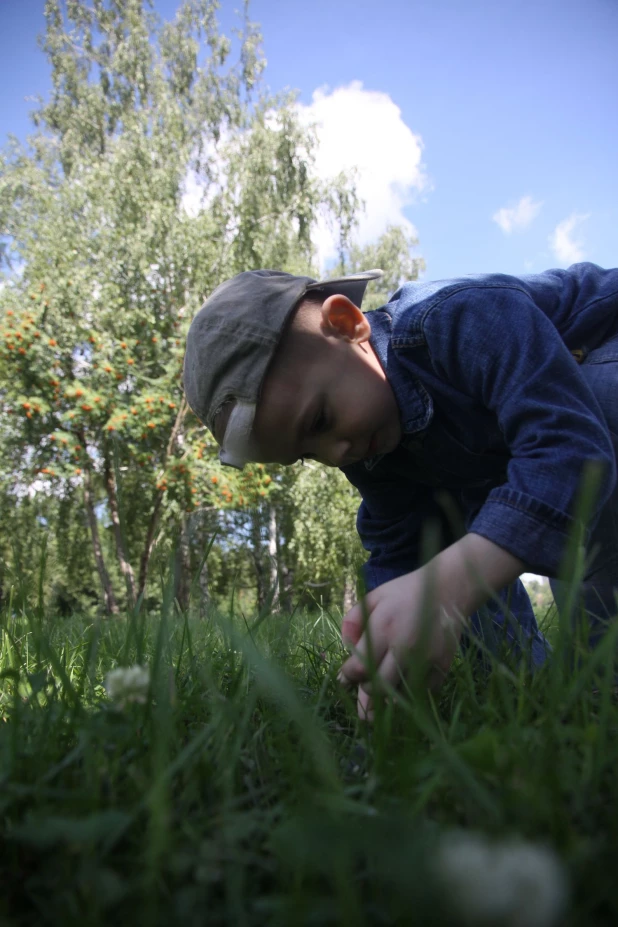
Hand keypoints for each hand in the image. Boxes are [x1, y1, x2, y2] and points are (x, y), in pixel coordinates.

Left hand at [339, 568, 464, 721]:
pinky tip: (403, 685)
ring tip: (381, 693)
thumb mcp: (373, 597)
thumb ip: (353, 620)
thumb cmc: (405, 592)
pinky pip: (421, 691)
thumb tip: (346, 646)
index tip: (345, 677)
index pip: (359, 667)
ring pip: (400, 693)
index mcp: (384, 628)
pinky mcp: (442, 665)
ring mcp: (426, 658)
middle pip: (378, 686)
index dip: (348, 676)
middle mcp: (404, 646)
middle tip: (364, 688)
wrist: (448, 589)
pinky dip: (410, 692)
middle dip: (366, 690)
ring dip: (388, 696)